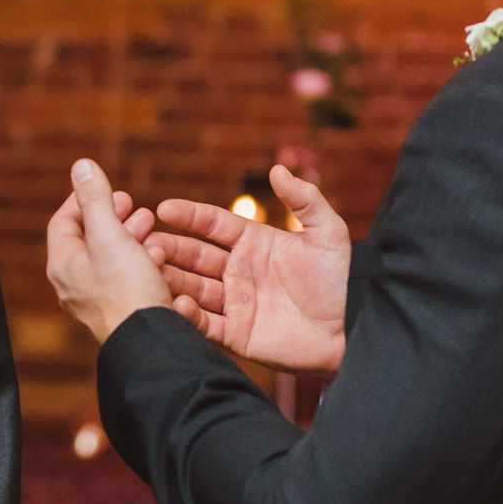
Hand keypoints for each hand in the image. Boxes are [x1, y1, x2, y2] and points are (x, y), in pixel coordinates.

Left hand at [47, 158, 169, 344]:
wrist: (149, 342)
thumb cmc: (126, 290)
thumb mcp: (110, 235)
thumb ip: (96, 199)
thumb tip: (81, 165)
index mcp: (64, 264)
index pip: (63, 221)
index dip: (84, 199)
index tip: (107, 188)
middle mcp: (74, 284)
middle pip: (88, 239)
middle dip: (113, 217)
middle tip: (133, 206)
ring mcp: (97, 300)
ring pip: (111, 258)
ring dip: (131, 237)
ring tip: (150, 228)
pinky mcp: (121, 310)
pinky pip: (127, 278)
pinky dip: (141, 261)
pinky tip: (159, 258)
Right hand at [144, 164, 350, 372]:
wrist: (354, 327)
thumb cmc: (342, 278)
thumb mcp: (328, 232)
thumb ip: (305, 199)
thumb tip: (277, 169)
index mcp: (253, 243)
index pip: (212, 224)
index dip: (189, 216)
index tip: (163, 209)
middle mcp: (237, 271)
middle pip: (193, 255)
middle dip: (168, 248)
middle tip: (147, 244)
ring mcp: (235, 303)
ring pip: (192, 287)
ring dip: (170, 279)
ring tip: (153, 271)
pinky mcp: (236, 334)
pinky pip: (205, 324)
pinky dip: (188, 315)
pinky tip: (177, 304)